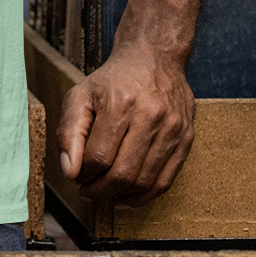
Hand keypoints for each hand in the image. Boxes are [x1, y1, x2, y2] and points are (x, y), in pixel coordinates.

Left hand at [58, 42, 194, 204]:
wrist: (154, 58)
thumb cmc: (112, 80)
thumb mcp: (80, 95)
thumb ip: (69, 132)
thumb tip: (69, 171)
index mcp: (120, 104)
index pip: (98, 157)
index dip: (84, 174)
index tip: (77, 177)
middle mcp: (150, 117)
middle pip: (122, 174)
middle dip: (100, 191)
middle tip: (88, 193)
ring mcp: (172, 129)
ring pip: (145, 182)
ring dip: (121, 196)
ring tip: (105, 194)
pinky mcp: (186, 138)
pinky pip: (166, 181)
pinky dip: (145, 196)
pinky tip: (127, 198)